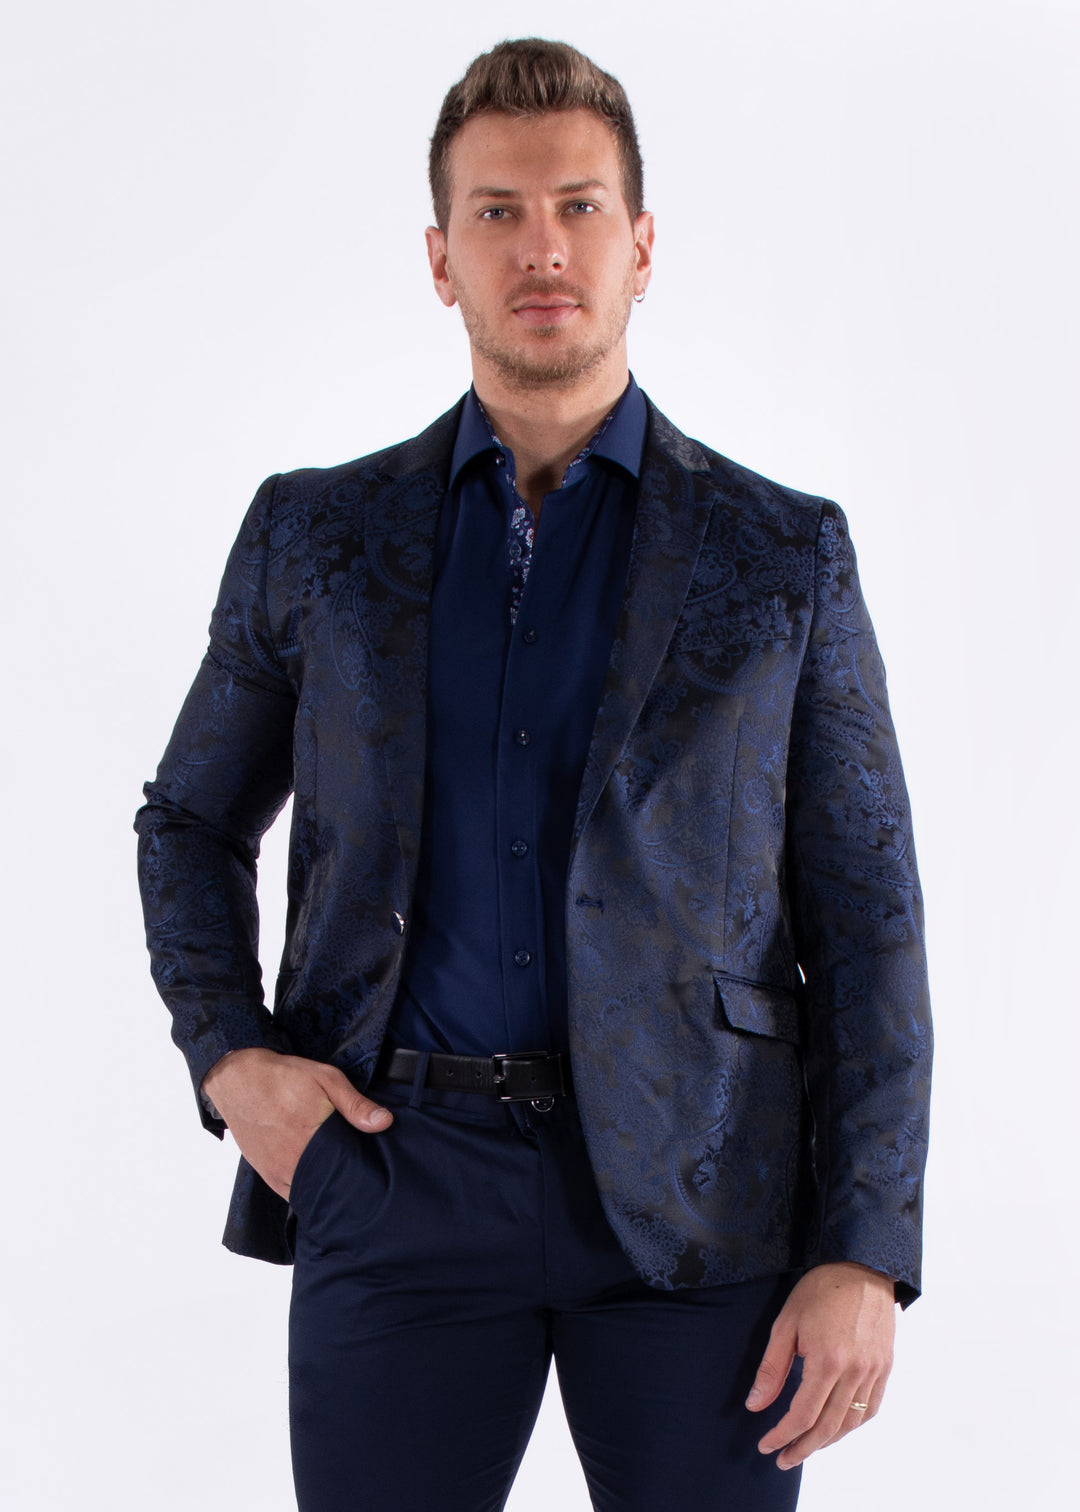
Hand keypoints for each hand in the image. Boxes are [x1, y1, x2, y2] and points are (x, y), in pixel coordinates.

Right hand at [201, 1047, 392, 1201]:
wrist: (237, 1080)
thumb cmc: (282, 1077)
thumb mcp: (325, 1078)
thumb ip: (355, 1104)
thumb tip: (384, 1122)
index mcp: (313, 1137)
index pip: (348, 1170)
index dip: (363, 1172)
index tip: (374, 1170)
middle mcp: (295, 1161)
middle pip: (331, 1185)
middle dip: (347, 1182)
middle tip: (361, 1174)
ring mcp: (279, 1172)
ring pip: (312, 1193)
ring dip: (326, 1188)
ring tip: (341, 1177)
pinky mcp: (268, 1176)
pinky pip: (293, 1194)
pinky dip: (307, 1190)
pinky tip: (319, 1180)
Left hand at [746, 1261, 895, 1469]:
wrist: (864, 1266)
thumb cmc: (822, 1289)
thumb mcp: (787, 1322)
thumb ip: (772, 1367)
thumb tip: (756, 1404)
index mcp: (828, 1361)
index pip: (803, 1414)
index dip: (782, 1435)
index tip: (766, 1445)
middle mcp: (855, 1372)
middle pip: (828, 1428)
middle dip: (802, 1448)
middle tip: (782, 1459)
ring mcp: (874, 1372)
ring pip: (851, 1423)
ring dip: (826, 1442)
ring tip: (805, 1447)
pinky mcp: (885, 1368)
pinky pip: (870, 1409)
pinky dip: (852, 1425)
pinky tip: (836, 1428)